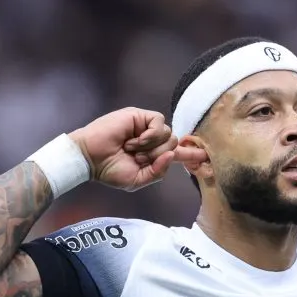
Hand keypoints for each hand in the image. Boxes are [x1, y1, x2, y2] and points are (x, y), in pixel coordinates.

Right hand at [68, 107, 207, 191]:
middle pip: (175, 144)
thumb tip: (172, 156)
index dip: (192, 155)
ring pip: (169, 135)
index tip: (207, 157)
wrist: (90, 159)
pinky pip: (159, 123)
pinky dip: (150, 136)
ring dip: (152, 147)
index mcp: (154, 155)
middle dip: (159, 156)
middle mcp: (153, 140)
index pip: (179, 153)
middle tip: (138, 158)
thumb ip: (158, 172)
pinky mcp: (139, 116)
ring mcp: (146, 127)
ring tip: (132, 149)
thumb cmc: (110, 170)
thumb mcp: (138, 180)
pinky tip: (134, 141)